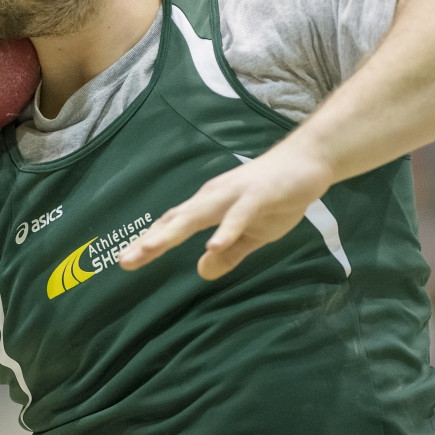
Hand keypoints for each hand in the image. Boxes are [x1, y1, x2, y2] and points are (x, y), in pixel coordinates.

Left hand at [119, 140, 333, 279]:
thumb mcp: (253, 235)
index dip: (150, 243)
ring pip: (198, 214)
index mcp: (209, 206)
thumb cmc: (277, 196)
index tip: (126, 262)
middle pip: (177, 220)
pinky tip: (212, 245)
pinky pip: (238, 214)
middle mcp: (214, 197)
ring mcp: (234, 194)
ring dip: (173, 232)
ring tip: (151, 249)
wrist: (308, 161)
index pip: (173, 225)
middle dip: (151, 240)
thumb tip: (202, 272)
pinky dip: (225, 230)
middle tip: (125, 260)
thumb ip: (229, 253)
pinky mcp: (258, 194)